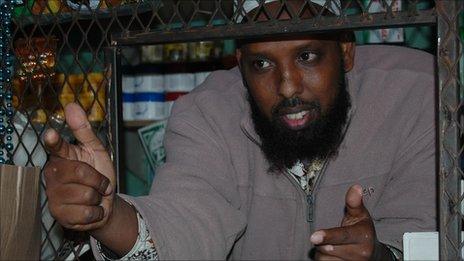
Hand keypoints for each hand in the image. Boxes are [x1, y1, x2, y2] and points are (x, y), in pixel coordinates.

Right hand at [44, 103, 115, 230]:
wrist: (106, 203)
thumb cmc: (99, 174)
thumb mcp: (97, 151)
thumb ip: (85, 131)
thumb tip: (71, 105)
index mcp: (63, 156)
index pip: (56, 147)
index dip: (54, 141)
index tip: (51, 134)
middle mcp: (53, 175)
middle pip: (80, 172)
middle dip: (98, 179)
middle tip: (100, 183)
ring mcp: (54, 196)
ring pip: (85, 194)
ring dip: (98, 197)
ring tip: (94, 196)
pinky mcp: (59, 215)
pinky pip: (86, 212)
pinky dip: (96, 212)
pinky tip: (91, 210)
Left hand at [310, 185, 391, 260]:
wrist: (373, 254)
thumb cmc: (362, 230)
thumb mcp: (360, 216)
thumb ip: (354, 203)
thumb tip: (356, 187)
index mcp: (363, 237)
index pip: (342, 236)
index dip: (327, 236)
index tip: (313, 237)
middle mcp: (360, 254)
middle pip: (327, 247)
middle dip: (323, 241)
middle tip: (330, 236)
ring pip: (323, 258)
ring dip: (323, 251)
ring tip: (333, 246)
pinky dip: (324, 259)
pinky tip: (332, 255)